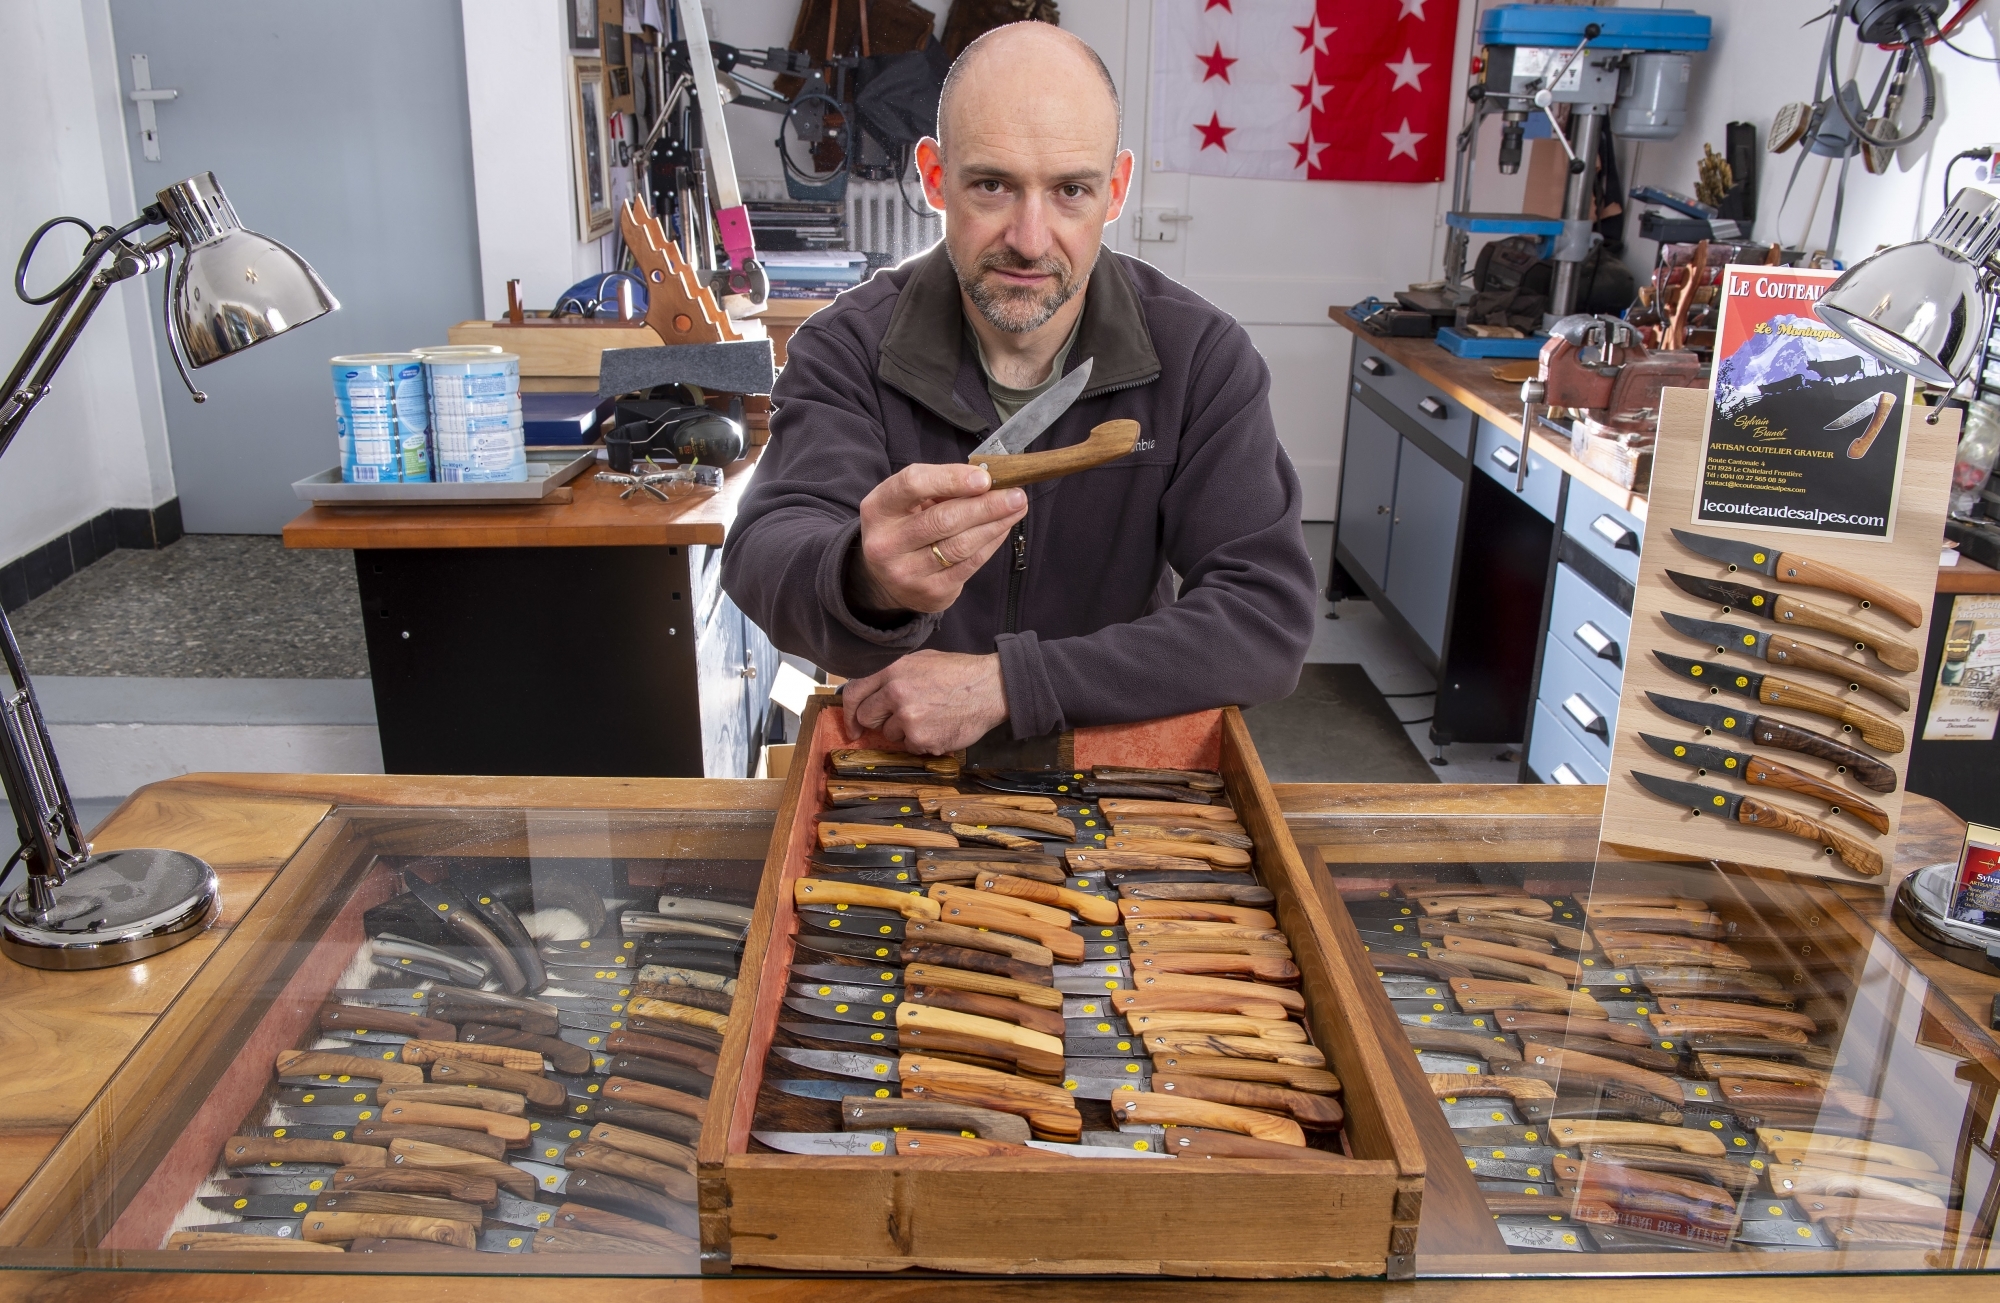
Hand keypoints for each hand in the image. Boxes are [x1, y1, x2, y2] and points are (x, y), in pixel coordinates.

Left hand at [844, 651, 1009, 754]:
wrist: (990, 688)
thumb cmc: (958, 673)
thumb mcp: (920, 660)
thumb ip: (892, 674)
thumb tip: (870, 691)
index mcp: (892, 670)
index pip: (854, 693)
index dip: (848, 712)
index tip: (852, 725)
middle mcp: (895, 694)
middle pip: (867, 718)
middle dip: (880, 721)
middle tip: (901, 717)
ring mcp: (908, 719)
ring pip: (890, 735)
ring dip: (904, 732)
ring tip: (929, 717)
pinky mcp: (921, 740)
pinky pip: (911, 747)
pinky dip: (922, 742)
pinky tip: (939, 726)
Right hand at [850, 463, 1027, 613]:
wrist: (885, 579)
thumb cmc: (905, 526)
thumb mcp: (908, 502)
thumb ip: (940, 487)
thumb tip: (988, 481)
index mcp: (878, 509)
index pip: (912, 485)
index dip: (951, 478)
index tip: (984, 478)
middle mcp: (886, 543)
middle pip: (943, 519)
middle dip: (986, 505)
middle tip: (1016, 494)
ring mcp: (907, 572)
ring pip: (960, 545)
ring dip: (995, 524)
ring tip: (1017, 508)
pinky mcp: (930, 593)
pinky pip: (969, 565)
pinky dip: (991, 543)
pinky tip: (1002, 528)